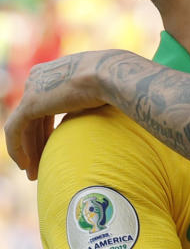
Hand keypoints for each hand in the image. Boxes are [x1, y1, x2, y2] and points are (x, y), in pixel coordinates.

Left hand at [4, 52, 114, 177]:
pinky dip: (16, 148)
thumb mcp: (101, 94)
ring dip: (27, 151)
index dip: (45, 131)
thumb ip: (92, 105)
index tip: (52, 151)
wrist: (111, 75)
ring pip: (22, 127)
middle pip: (32, 118)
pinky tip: (24, 165)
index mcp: (55, 74)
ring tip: (34, 174)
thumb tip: (105, 119)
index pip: (44, 107)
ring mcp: (32, 89)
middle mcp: (39, 79)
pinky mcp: (30, 103)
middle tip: (38, 168)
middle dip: (34, 144)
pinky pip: (15, 130)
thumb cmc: (116, 83)